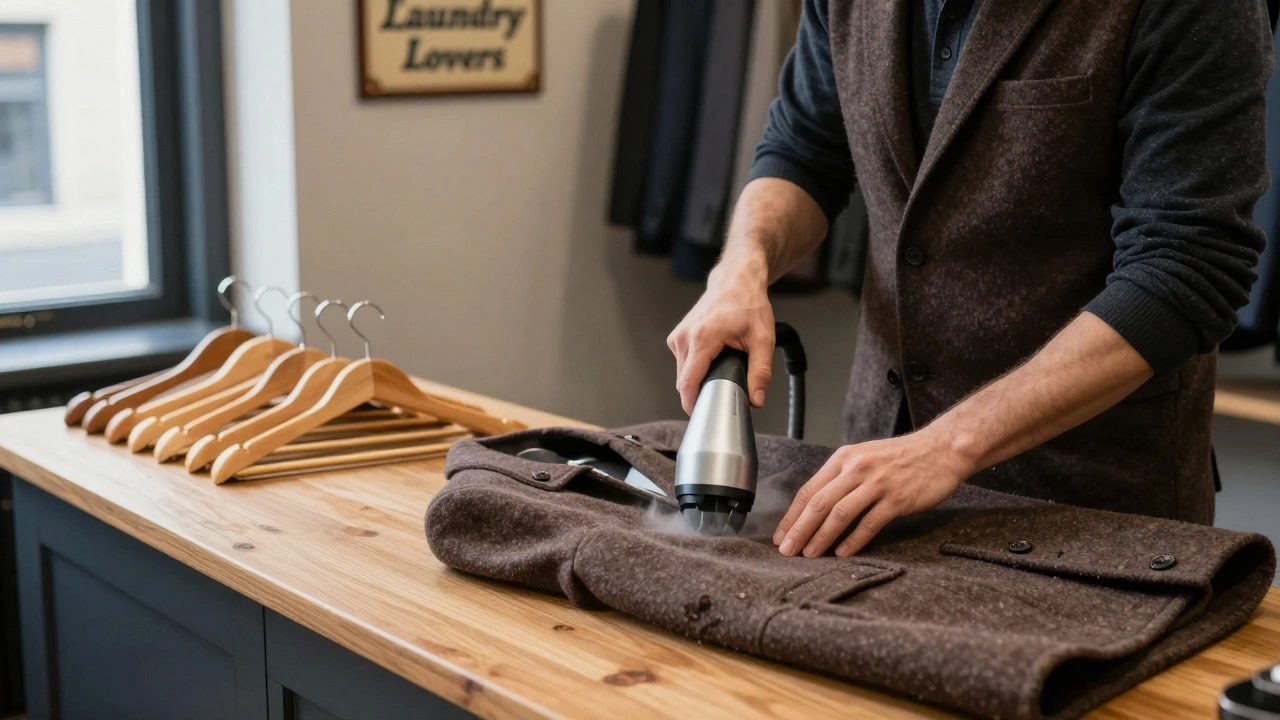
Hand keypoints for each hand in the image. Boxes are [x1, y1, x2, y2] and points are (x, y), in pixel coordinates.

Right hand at [667, 260, 774, 413]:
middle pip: (684, 381)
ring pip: (682, 373)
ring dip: (698, 379)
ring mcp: (678, 336)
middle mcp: (685, 336)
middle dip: (700, 392)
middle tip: (723, 393)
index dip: (692, 403)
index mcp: (703, 337)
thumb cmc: (748, 304)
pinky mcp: (677, 336)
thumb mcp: (763, 339)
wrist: (736, 280)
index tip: (702, 416)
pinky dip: (695, 368)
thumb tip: (756, 398)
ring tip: (720, 371)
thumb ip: (761, 371)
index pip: (688, 382)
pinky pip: (682, 363)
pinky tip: (712, 361)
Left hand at [774, 428, 971, 557]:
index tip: (780, 535)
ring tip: (810, 555)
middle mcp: (856, 468)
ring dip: (821, 538)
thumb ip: (841, 477)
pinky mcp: (897, 498)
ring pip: (839, 514)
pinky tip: (842, 553)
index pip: (809, 489)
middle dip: (799, 530)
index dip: (792, 515)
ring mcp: (877, 483)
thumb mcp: (864, 457)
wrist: (941, 450)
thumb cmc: (901, 457)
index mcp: (844, 458)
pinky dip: (853, 540)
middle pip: (819, 503)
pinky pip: (869, 523)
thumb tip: (815, 507)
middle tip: (787, 551)